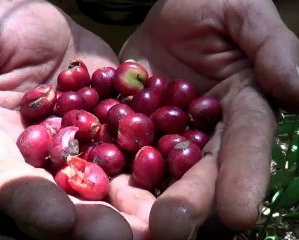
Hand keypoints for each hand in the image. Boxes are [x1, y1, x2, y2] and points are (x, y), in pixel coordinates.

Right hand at [0, 1, 151, 238]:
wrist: (50, 21)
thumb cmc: (4, 28)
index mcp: (1, 146)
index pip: (9, 182)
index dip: (30, 201)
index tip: (57, 220)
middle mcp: (43, 159)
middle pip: (62, 197)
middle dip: (88, 220)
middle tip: (117, 236)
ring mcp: (83, 148)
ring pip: (103, 185)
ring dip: (127, 209)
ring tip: (153, 226)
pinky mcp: (114, 133)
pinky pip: (135, 154)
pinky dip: (154, 170)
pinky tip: (176, 184)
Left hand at [120, 0, 298, 238]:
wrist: (169, 8)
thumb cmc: (211, 5)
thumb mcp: (243, 15)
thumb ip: (271, 49)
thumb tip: (298, 88)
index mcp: (239, 107)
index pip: (246, 144)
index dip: (243, 176)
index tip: (239, 214)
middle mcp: (203, 129)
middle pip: (198, 169)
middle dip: (187, 200)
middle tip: (171, 230)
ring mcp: (164, 130)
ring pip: (156, 167)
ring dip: (144, 197)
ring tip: (132, 225)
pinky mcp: (130, 123)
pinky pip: (117, 145)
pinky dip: (107, 166)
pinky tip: (92, 185)